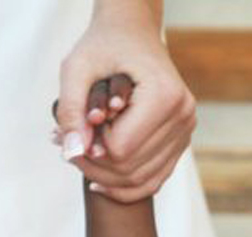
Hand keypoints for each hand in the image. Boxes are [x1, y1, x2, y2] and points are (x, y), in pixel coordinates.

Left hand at [55, 6, 195, 201]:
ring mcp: (186, 130)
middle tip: (65, 149)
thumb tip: (72, 152)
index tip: (66, 133)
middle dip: (93, 166)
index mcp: (164, 96)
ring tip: (78, 159)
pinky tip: (98, 181)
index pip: (121, 149)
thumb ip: (69, 110)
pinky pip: (154, 179)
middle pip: (131, 168)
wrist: (132, 34)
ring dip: (105, 177)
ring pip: (142, 180)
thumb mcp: (75, 68)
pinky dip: (125, 187)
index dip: (88, 149)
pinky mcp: (181, 141)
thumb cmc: (103, 47)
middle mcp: (183, 115)